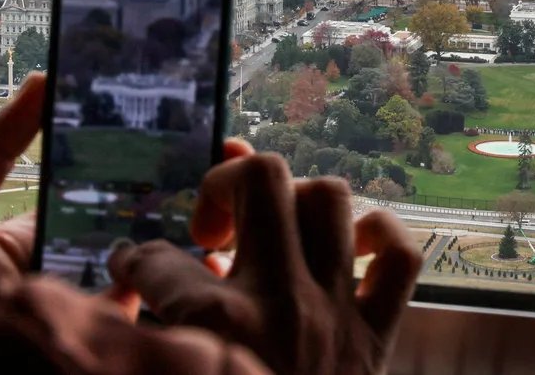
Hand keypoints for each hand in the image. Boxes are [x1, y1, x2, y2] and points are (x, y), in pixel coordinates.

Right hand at [109, 141, 421, 374]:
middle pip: (264, 179)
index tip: (130, 268)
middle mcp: (282, 302)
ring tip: (273, 234)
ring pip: (331, 198)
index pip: (154, 259)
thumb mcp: (182, 367)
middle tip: (212, 230)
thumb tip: (136, 275)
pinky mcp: (377, 335)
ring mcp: (337, 313)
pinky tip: (347, 248)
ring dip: (297, 204)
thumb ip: (152, 327)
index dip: (132, 260)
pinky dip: (381, 238)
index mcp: (218, 324)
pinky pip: (403, 259)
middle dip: (227, 183)